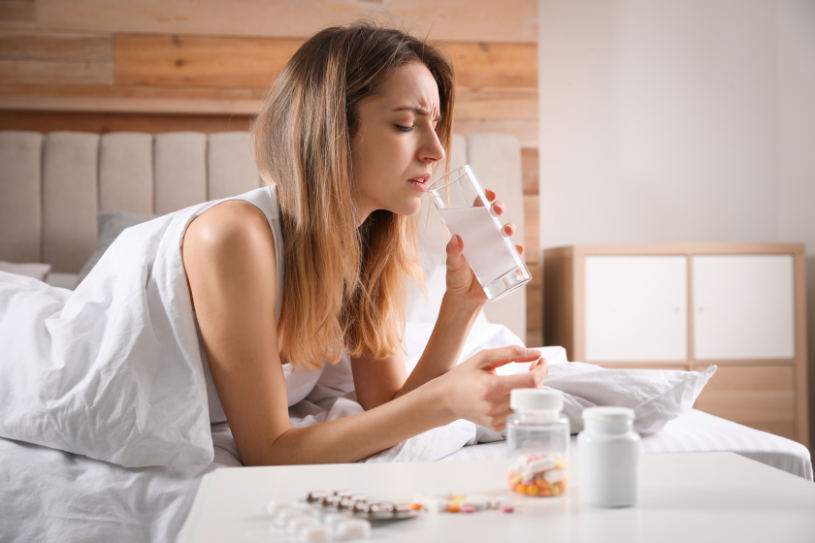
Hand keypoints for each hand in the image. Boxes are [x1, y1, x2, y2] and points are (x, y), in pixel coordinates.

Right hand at [438, 346, 548, 430]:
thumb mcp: (484, 358)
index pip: (529, 382)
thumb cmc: (463, 375)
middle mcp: (493, 406)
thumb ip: (511, 353)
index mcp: (490, 387)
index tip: (542, 360)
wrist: (445, 399)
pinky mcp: (496, 426)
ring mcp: (495, 419)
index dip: (541, 370)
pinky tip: (513, 392)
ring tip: (523, 377)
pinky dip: (521, 401)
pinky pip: (518, 413)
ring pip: (527, 404)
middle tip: (534, 366)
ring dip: (531, 390)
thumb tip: (537, 354)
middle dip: (538, 377)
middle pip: (531, 394)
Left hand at [444, 189, 524, 306]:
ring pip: (505, 232)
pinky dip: (517, 250)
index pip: (477, 211)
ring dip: (509, 227)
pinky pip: (513, 254)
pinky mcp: (503, 262)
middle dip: (497, 208)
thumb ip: (452, 252)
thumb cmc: (455, 277)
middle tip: (497, 209)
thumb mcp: (452, 264)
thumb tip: (456, 238)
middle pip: (493, 217)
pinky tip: (517, 249)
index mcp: (470, 233)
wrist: (464, 298)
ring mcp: (494, 249)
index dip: (484, 199)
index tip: (488, 194)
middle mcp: (483, 238)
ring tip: (507, 230)